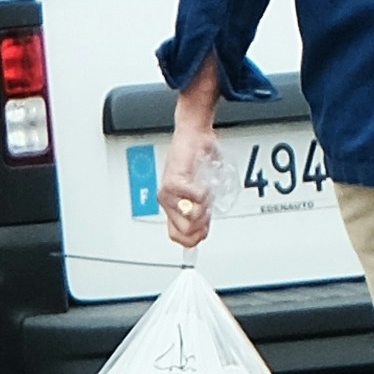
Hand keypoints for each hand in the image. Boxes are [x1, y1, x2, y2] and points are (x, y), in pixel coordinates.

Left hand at [157, 76, 221, 248]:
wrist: (193, 134)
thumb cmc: (197, 157)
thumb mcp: (198, 191)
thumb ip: (199, 210)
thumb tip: (205, 228)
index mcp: (171, 206)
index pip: (177, 238)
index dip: (194, 239)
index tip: (204, 229)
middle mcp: (166, 202)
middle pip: (186, 234)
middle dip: (203, 225)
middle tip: (207, 209)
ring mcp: (168, 193)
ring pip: (192, 219)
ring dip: (206, 208)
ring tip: (204, 194)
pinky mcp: (174, 182)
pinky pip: (197, 199)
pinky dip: (206, 194)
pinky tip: (203, 183)